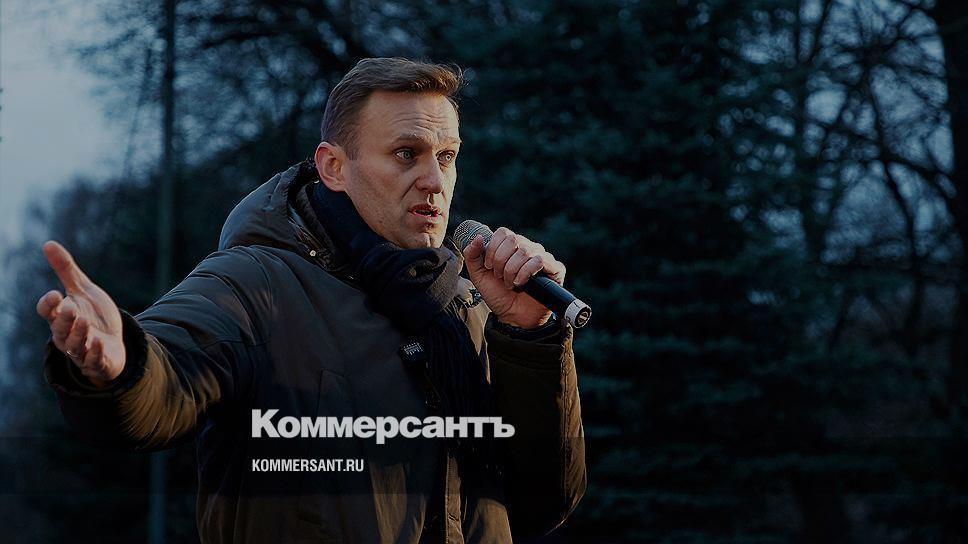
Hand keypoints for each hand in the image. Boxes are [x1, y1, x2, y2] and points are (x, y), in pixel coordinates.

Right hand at [36, 241, 125, 387]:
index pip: (47, 312)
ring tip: (84, 321)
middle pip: (59, 329)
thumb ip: (66, 270)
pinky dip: (94, 353)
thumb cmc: (93, 315)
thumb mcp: (82, 290)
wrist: (113, 342)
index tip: (55, 294)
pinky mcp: (97, 362)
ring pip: (74, 345)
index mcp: (61, 317)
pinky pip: (92, 361)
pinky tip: (98, 343)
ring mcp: (81, 350)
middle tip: (70, 307)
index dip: (48, 304)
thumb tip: (48, 243)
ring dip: (78, 334)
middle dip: (64, 319)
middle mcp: (67, 335)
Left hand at [462, 227, 565, 328]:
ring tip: (510, 284)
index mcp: (511, 246)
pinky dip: (525, 272)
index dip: (493, 248)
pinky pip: (540, 260)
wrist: (511, 317)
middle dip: (501, 261)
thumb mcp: (478, 276)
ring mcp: (542, 258)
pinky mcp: (554, 269)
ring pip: (526, 251)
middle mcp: (528, 248)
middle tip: (499, 277)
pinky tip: (521, 284)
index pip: (504, 233)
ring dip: (512, 270)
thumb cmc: (498, 295)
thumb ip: (472, 255)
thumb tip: (478, 237)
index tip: (489, 267)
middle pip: (514, 240)